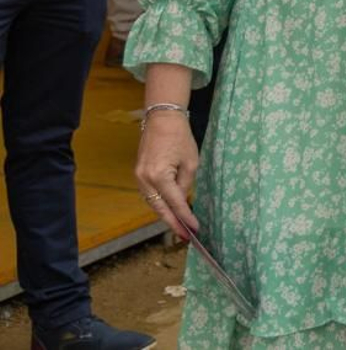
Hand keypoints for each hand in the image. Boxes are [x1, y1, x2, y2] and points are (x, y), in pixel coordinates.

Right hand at [134, 113, 200, 238]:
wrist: (161, 120)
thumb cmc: (180, 138)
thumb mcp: (190, 162)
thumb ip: (185, 185)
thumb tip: (183, 201)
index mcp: (159, 176)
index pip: (175, 203)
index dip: (185, 218)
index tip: (195, 229)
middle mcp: (145, 180)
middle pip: (160, 208)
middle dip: (173, 223)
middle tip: (185, 237)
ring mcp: (138, 178)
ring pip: (153, 203)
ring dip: (166, 215)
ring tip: (180, 227)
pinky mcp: (138, 175)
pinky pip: (149, 195)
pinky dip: (160, 204)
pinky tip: (170, 210)